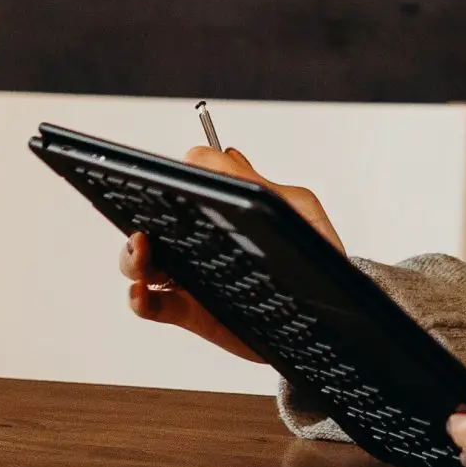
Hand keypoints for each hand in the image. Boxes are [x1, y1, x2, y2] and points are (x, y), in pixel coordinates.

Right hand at [120, 145, 345, 360]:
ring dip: (132, 256)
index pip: (182, 189)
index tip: (169, 180)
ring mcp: (192, 276)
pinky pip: (153, 305)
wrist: (333, 305)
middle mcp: (200, 241)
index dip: (170, 181)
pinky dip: (139, 299)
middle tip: (145, 220)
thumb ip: (259, 184)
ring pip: (143, 264)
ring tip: (142, 248)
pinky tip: (141, 291)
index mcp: (222, 211)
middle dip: (137, 217)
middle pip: (152, 224)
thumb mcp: (297, 208)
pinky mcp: (191, 312)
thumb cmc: (317, 249)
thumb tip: (222, 154)